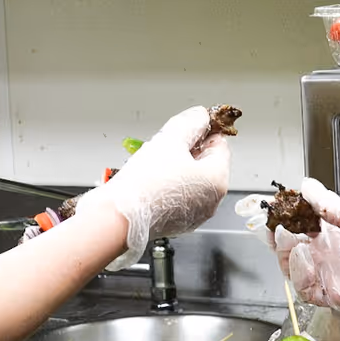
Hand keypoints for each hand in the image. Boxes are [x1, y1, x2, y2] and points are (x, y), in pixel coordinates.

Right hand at [81, 106, 231, 269]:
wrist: (119, 217)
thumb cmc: (145, 182)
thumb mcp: (170, 139)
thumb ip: (191, 122)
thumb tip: (201, 116)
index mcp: (217, 180)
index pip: (220, 145)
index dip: (202, 132)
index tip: (186, 129)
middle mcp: (212, 201)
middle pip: (206, 164)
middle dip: (188, 152)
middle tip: (165, 148)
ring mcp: (196, 216)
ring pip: (192, 182)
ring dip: (177, 170)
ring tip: (155, 167)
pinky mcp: (178, 224)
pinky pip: (180, 198)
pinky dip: (170, 189)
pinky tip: (151, 184)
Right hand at [273, 178, 339, 315]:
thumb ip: (330, 205)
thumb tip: (307, 185)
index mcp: (332, 235)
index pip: (298, 228)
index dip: (284, 221)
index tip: (276, 211)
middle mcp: (327, 255)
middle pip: (290, 250)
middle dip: (280, 239)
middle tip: (278, 227)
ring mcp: (328, 274)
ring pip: (293, 270)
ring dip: (287, 256)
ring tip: (292, 240)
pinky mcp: (332, 293)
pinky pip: (307, 289)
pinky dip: (299, 275)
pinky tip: (304, 259)